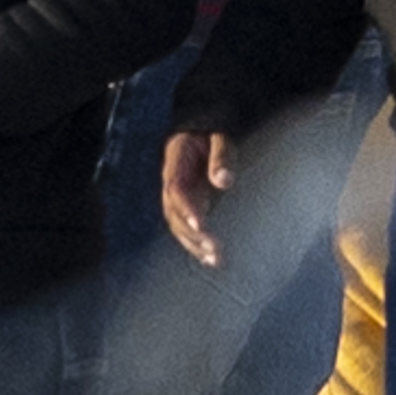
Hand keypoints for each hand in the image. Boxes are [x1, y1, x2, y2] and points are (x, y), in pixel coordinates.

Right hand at [162, 126, 236, 269]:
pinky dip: (196, 245)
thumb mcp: (221, 138)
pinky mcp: (186, 207)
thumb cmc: (214, 135)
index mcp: (175, 161)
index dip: (186, 208)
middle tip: (214, 248)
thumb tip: (224, 181)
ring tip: (215, 259)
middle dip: (192, 234)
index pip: (175, 189)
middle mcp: (171, 182)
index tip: (200, 224)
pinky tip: (211, 259)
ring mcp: (177, 196)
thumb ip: (221, 157)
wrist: (202, 134)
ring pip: (177, 226)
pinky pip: (185, 229)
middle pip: (173, 213)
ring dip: (194, 245)